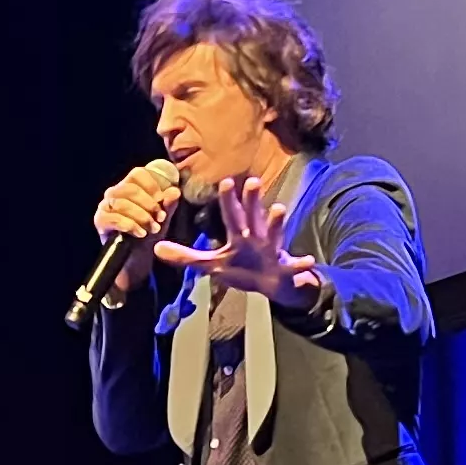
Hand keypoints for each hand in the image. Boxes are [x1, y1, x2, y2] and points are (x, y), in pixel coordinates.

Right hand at [93, 161, 185, 287]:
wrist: (137, 258)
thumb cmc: (149, 233)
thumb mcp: (163, 217)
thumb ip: (169, 204)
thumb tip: (174, 191)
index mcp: (130, 186)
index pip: (138, 173)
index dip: (152, 184)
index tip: (162, 199)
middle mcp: (115, 193)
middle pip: (130, 188)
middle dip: (148, 203)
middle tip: (160, 217)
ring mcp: (105, 206)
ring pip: (122, 203)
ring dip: (141, 216)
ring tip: (153, 229)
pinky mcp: (100, 221)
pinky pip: (113, 218)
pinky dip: (130, 225)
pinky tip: (140, 233)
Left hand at [158, 167, 319, 311]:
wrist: (275, 283)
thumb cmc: (244, 268)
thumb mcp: (213, 264)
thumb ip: (186, 256)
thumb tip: (157, 249)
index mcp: (240, 237)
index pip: (232, 216)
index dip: (229, 200)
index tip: (226, 181)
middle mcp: (257, 239)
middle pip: (253, 218)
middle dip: (252, 202)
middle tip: (252, 181)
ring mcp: (273, 253)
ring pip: (274, 236)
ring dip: (276, 223)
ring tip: (279, 208)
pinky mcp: (286, 270)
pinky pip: (294, 268)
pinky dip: (302, 265)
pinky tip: (309, 261)